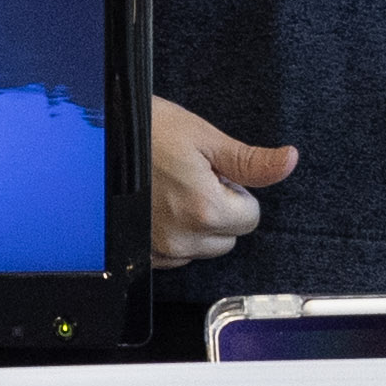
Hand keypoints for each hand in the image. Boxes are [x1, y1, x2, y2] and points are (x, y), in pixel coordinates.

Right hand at [149, 94, 299, 264]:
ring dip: (196, 224)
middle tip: (193, 178)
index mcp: (204, 208)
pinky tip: (159, 206)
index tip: (215, 173)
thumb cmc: (146, 131)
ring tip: (173, 189)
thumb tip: (288, 161)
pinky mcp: (141, 252)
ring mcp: (159, 247)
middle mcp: (181, 236)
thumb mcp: (204, 137)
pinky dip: (173, 234)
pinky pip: (175, 255)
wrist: (98, 136)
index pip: (250, 217)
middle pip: (229, 237)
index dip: (236, 190)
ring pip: (202, 248)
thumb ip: (249, 160)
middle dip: (220, 209)